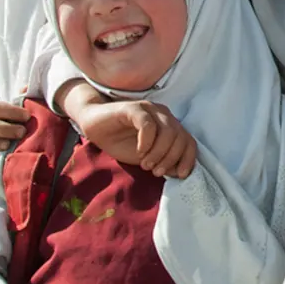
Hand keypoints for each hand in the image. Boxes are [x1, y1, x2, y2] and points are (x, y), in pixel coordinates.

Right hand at [71, 99, 196, 179]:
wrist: (95, 127)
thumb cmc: (121, 142)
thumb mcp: (146, 157)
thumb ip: (163, 162)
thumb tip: (178, 172)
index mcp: (170, 126)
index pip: (189, 141)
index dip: (188, 159)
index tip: (179, 175)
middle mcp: (163, 115)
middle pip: (180, 137)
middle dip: (170, 159)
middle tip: (155, 171)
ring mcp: (150, 109)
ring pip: (167, 131)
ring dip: (158, 152)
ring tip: (146, 164)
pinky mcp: (134, 108)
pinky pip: (148, 124)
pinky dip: (146, 141)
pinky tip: (139, 151)